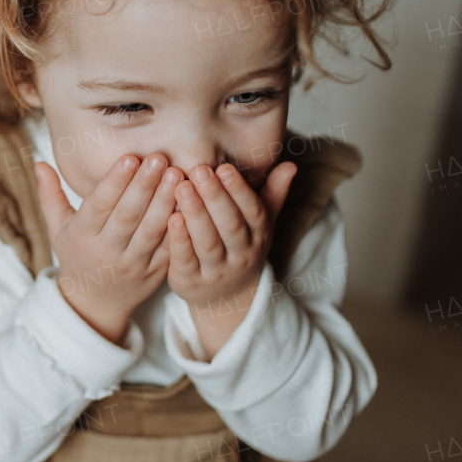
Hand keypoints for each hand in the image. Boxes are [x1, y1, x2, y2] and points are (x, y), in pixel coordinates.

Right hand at [35, 154, 181, 343]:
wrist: (95, 304)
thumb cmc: (76, 255)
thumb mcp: (57, 228)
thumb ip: (50, 195)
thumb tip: (38, 163)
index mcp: (81, 237)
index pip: (99, 206)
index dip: (115, 182)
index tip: (130, 158)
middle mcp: (106, 252)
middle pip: (127, 216)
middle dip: (144, 185)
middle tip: (159, 158)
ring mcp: (132, 265)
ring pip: (151, 231)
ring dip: (165, 201)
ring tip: (177, 173)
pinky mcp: (155, 273)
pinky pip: (169, 247)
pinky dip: (179, 224)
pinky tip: (188, 201)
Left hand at [168, 161, 295, 356]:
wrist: (226, 297)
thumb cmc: (240, 245)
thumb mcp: (261, 222)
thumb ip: (273, 193)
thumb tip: (290, 164)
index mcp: (258, 235)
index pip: (252, 211)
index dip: (239, 190)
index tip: (224, 167)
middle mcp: (241, 254)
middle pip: (230, 225)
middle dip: (215, 197)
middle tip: (198, 170)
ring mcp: (216, 271)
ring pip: (208, 243)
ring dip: (195, 215)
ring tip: (182, 188)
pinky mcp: (191, 282)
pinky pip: (186, 260)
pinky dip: (179, 240)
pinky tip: (170, 218)